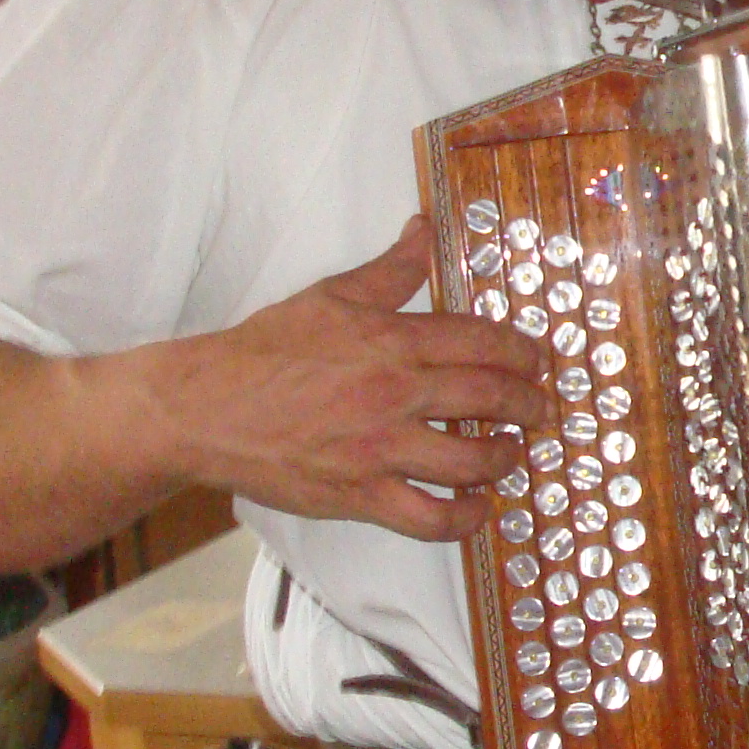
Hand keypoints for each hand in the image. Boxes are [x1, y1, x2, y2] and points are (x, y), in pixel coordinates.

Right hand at [128, 216, 556, 542]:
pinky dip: (463, 518)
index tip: (542, 361)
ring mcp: (378, 449)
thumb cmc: (265, 350)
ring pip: (470, 461)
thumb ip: (390, 269)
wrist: (205, 407)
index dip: (526, 353)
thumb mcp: (331, 295)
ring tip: (512, 454)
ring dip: (505, 459)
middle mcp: (394, 393)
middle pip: (491, 399)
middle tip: (542, 409)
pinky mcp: (358, 495)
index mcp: (392, 340)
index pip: (484, 342)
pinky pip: (429, 517)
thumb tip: (423, 230)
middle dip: (531, 405)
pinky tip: (476, 509)